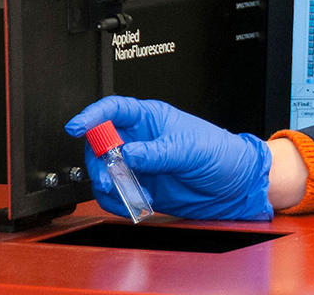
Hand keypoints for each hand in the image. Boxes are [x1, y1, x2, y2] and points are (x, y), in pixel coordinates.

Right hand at [64, 95, 273, 220]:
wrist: (236, 186)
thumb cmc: (221, 154)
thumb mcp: (191, 149)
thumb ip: (157, 152)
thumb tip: (127, 153)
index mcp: (152, 118)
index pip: (114, 109)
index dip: (92, 115)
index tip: (77, 127)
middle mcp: (140, 140)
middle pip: (100, 144)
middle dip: (99, 161)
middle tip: (110, 177)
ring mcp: (139, 164)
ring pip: (104, 171)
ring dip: (109, 185)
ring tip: (130, 194)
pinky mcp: (141, 187)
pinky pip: (116, 194)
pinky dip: (118, 202)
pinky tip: (137, 203)